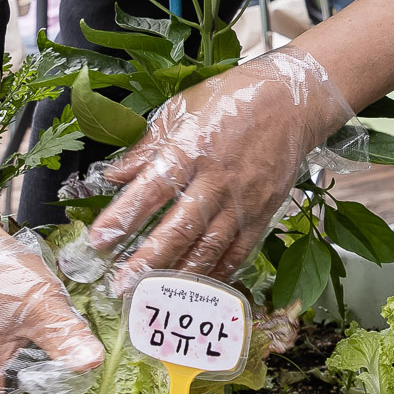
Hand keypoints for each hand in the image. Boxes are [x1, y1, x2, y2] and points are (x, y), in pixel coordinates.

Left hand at [60, 47, 353, 293]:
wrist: (294, 101)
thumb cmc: (232, 98)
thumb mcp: (183, 109)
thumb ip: (148, 146)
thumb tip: (114, 175)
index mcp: (192, 148)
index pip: (151, 189)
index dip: (124, 217)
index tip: (98, 241)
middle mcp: (217, 179)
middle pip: (179, 227)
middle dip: (148, 259)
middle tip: (121, 284)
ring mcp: (243, 200)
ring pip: (208, 246)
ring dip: (178, 273)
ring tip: (152, 294)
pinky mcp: (263, 213)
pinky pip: (238, 251)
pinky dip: (217, 272)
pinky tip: (195, 286)